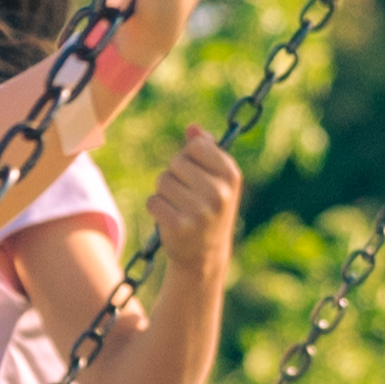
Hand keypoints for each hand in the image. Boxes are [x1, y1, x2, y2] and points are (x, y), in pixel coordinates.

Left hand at [143, 129, 243, 261]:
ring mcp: (200, 210)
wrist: (205, 255)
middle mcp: (219, 192)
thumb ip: (206, 151)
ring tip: (178, 207)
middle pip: (176, 162)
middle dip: (174, 175)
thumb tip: (192, 127)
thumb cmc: (209, 210)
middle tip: (186, 195)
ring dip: (164, 193)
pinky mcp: (180, 225)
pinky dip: (156, 208)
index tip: (195, 174)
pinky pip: (153, 201)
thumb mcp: (216, 180)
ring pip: (162, 181)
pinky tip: (169, 218)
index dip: (188, 157)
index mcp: (231, 176)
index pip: (196, 147)